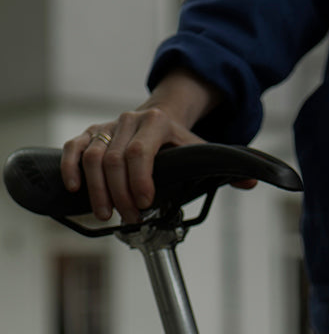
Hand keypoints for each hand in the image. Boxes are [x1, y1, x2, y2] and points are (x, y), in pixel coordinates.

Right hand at [60, 68, 223, 223]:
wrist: (160, 114)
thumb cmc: (181, 140)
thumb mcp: (203, 149)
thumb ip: (226, 166)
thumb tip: (251, 181)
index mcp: (157, 122)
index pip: (141, 150)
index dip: (140, 178)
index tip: (144, 203)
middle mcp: (128, 120)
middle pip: (115, 159)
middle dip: (121, 194)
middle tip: (130, 219)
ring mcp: (106, 127)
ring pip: (92, 157)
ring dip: (98, 190)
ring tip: (107, 215)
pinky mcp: (90, 134)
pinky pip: (73, 148)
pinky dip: (71, 168)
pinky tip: (75, 190)